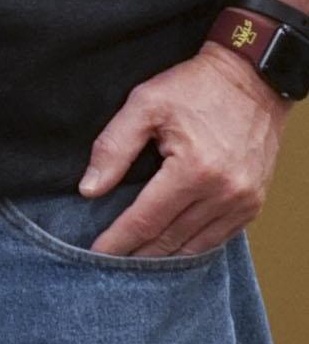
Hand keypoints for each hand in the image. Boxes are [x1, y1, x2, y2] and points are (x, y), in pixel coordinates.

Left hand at [80, 42, 289, 255]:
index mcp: (193, 170)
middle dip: (137, 253)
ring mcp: (243, 202)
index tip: (96, 254)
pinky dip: (193, 247)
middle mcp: (222, 193)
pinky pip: (219, 238)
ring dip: (164, 256)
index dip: (118, 240)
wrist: (249, 79)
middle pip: (170, 239)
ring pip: (195, 246)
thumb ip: (114, 147)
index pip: (146, 219)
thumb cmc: (194, 87)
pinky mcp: (253, 203)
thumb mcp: (145, 103)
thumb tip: (89, 189)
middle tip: (111, 264)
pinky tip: (172, 248)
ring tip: (136, 260)